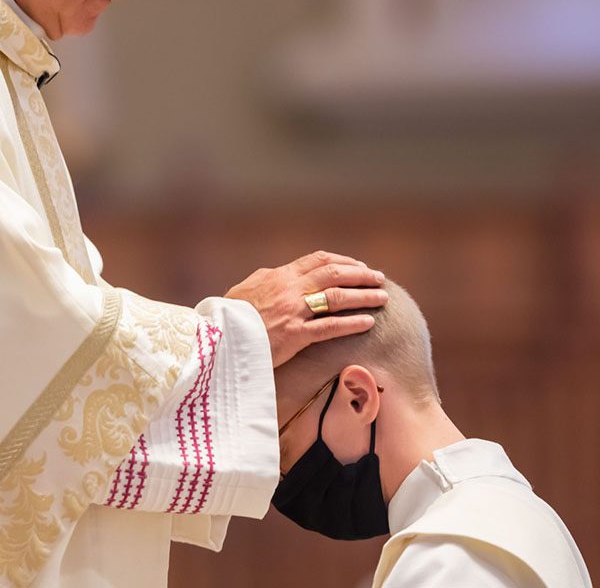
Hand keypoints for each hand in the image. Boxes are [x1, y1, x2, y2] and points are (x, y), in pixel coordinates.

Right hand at [225, 251, 387, 367]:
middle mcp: (289, 289)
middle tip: (379, 278)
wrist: (215, 338)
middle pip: (334, 274)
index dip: (342, 261)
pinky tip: (369, 322)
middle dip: (361, 274)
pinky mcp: (294, 335)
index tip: (359, 266)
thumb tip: (277, 274)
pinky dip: (352, 323)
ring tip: (383, 297)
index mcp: (278, 276)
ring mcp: (293, 311)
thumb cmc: (227, 317)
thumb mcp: (246, 290)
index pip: (317, 260)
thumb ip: (266, 281)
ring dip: (364, 296)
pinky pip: (330, 327)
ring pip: (337, 297)